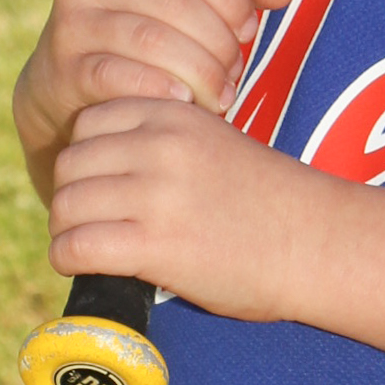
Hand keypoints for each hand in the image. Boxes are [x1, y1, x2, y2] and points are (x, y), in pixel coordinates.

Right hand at [14, 0, 294, 198]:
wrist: (66, 87)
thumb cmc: (141, 37)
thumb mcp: (185, 2)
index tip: (249, 29)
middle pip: (175, 2)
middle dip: (217, 42)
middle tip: (235, 73)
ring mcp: (70, 24)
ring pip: (152, 41)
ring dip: (198, 72)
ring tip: (220, 96)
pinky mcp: (64, 70)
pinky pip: (121, 77)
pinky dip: (161, 90)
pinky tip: (185, 104)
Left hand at [47, 95, 311, 319]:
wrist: (319, 242)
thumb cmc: (269, 200)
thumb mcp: (214, 143)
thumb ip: (162, 143)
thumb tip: (97, 169)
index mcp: (172, 115)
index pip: (87, 123)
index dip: (86, 159)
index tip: (103, 187)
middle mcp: (158, 147)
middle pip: (69, 165)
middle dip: (72, 198)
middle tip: (93, 224)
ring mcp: (156, 195)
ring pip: (65, 206)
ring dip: (68, 232)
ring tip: (92, 248)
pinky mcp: (155, 244)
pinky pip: (76, 246)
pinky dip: (70, 261)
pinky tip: (92, 269)